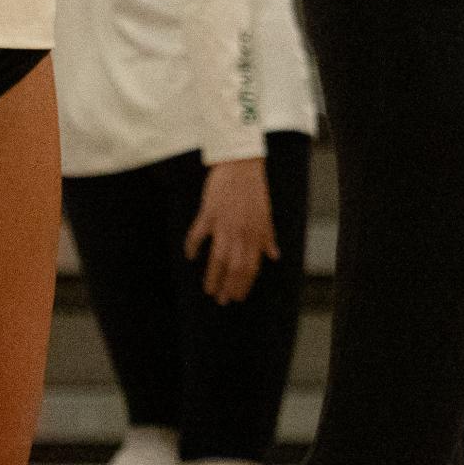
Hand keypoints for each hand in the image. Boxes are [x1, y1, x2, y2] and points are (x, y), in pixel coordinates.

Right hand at [183, 157, 278, 303]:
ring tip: (208, 289)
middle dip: (228, 286)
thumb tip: (274, 256)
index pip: (251, 266)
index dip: (244, 284)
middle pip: (235, 267)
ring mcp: (224, 224)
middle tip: (221, 300)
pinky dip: (193, 246)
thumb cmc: (254, 190)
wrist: (241, 164)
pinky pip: (198, 234)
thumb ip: (268, 237)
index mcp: (256, 234)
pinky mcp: (209, 213)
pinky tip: (189, 256)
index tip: (237, 296)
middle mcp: (241, 232)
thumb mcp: (266, 215)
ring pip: (218, 257)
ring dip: (213, 276)